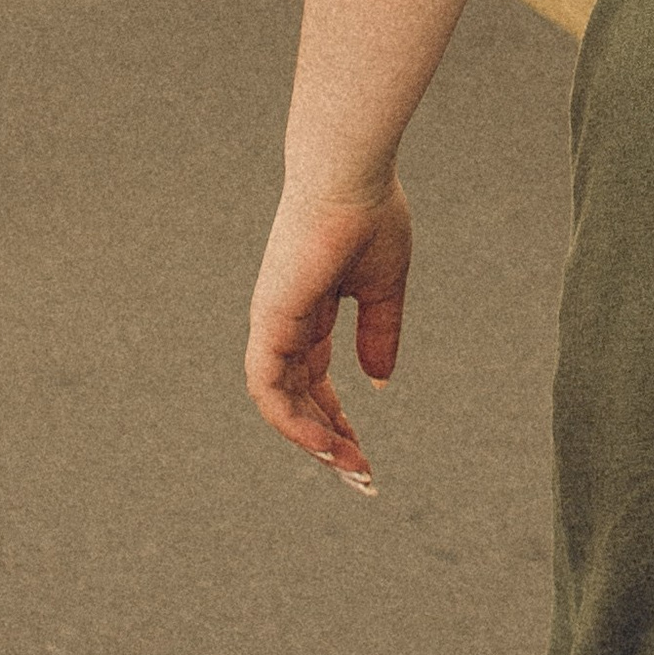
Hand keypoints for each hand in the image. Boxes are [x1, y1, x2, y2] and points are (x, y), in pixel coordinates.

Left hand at [246, 178, 412, 488]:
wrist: (351, 177)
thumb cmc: (370, 216)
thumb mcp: (384, 286)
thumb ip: (379, 334)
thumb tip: (378, 383)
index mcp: (310, 311)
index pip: (315, 380)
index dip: (337, 418)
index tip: (363, 451)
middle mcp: (285, 322)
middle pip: (298, 398)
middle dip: (328, 441)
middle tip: (361, 477)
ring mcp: (273, 323)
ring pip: (280, 402)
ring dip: (313, 441)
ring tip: (349, 469)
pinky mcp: (269, 321)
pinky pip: (270, 388)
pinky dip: (294, 420)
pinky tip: (327, 443)